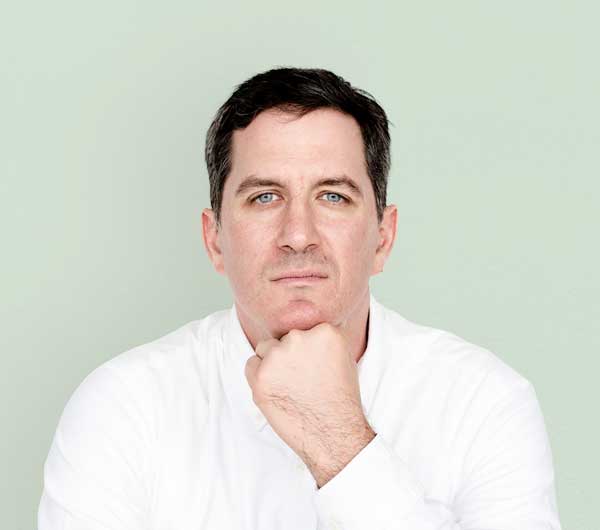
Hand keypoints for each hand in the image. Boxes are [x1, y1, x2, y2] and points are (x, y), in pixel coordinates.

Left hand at [244, 322, 374, 485]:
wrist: (333, 432)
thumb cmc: (340, 398)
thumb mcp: (344, 357)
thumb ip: (323, 339)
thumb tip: (309, 327)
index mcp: (323, 331)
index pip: (303, 331)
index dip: (306, 351)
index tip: (313, 368)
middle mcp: (299, 338)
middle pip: (283, 339)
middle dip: (288, 356)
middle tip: (302, 380)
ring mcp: (278, 356)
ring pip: (265, 350)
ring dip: (272, 365)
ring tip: (291, 387)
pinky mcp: (260, 375)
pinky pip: (251, 365)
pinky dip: (259, 378)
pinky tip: (278, 393)